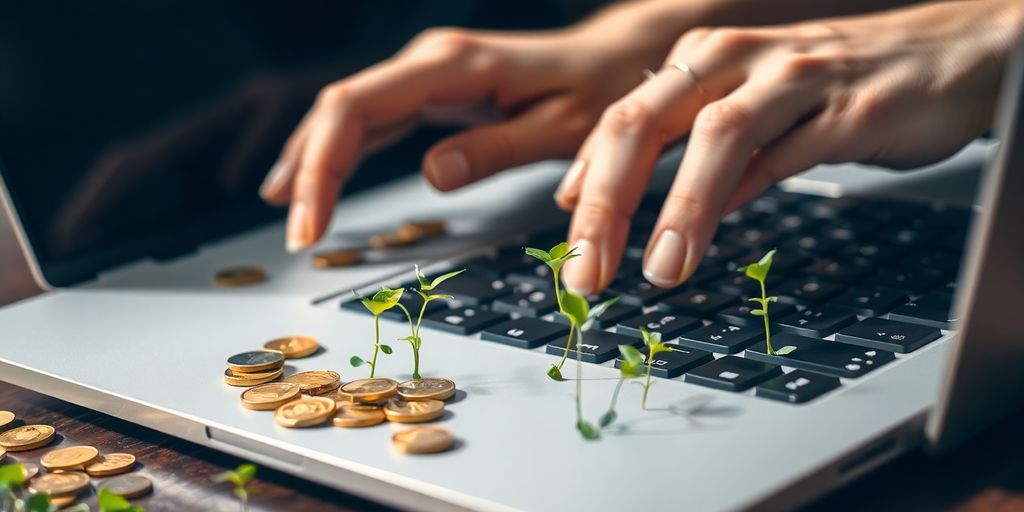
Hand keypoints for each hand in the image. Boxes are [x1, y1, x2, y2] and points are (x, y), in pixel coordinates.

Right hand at [260, 3, 704, 251]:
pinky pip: (370, 116)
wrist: (617, 57)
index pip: (357, 109)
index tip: (309, 227)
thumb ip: (497, 149)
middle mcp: (429, 59)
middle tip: (294, 237)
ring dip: (311, 159)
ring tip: (283, 208)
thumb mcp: (561, 128)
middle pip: (340, 108)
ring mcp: (427, 72)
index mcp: (452, 65)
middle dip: (307, 171)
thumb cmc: (600, 92)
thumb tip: (432, 175)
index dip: (322, 166)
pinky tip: (315, 177)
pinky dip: (338, 149)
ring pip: (347, 110)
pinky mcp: (432, 88)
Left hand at [557, 0, 1023, 293]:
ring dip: (679, 208)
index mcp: (700, 62)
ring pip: (716, 136)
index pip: (619, 122)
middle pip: (644, 123)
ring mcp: (792, 80)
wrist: (943, 53)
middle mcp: (735, 60)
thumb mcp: (744, 110)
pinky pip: (787, 152)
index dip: (585, 186)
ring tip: (658, 271)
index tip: (567, 244)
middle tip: (586, 273)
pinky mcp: (848, 109)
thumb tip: (616, 200)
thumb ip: (685, 150)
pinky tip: (721, 237)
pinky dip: (748, 195)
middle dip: (606, 204)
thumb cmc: (831, 87)